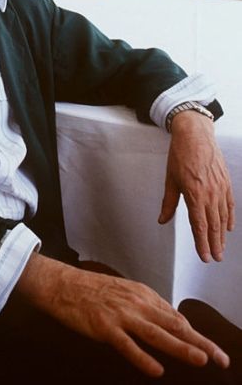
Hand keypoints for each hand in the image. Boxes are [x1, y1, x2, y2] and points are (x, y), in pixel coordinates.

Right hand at [16, 253, 229, 377]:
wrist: (63, 284)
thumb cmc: (94, 290)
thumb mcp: (126, 292)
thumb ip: (148, 307)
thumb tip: (171, 323)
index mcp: (143, 294)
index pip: (176, 317)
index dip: (196, 334)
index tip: (212, 348)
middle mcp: (136, 303)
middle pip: (174, 324)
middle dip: (200, 342)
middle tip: (221, 358)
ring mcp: (120, 315)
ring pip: (156, 333)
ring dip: (181, 347)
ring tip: (201, 360)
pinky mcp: (104, 326)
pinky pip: (127, 345)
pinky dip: (143, 358)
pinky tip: (157, 370)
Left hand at [158, 111, 234, 261]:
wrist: (195, 135)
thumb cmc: (180, 155)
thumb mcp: (170, 180)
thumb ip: (168, 203)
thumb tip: (162, 219)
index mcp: (194, 195)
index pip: (200, 226)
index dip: (202, 243)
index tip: (204, 256)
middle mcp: (210, 194)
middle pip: (214, 225)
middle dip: (215, 244)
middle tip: (215, 257)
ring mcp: (220, 188)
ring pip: (223, 217)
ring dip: (222, 235)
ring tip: (221, 247)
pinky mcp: (226, 182)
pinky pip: (230, 204)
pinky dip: (230, 217)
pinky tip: (229, 227)